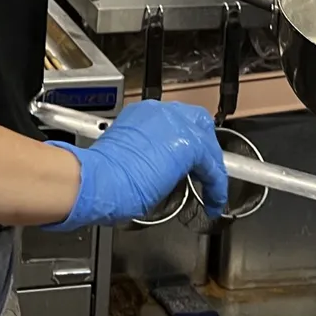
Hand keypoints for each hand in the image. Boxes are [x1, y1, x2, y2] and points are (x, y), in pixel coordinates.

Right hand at [43, 100, 227, 230]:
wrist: (98, 180)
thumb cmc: (101, 176)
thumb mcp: (124, 155)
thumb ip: (143, 154)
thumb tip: (154, 169)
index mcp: (141, 115)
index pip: (172, 122)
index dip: (182, 141)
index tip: (183, 160)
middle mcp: (160, 113)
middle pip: (197, 122)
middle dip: (203, 145)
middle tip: (203, 169)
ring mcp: (176, 126)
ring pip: (208, 142)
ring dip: (211, 165)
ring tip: (213, 188)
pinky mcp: (190, 146)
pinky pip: (213, 167)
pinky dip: (216, 186)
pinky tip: (214, 202)